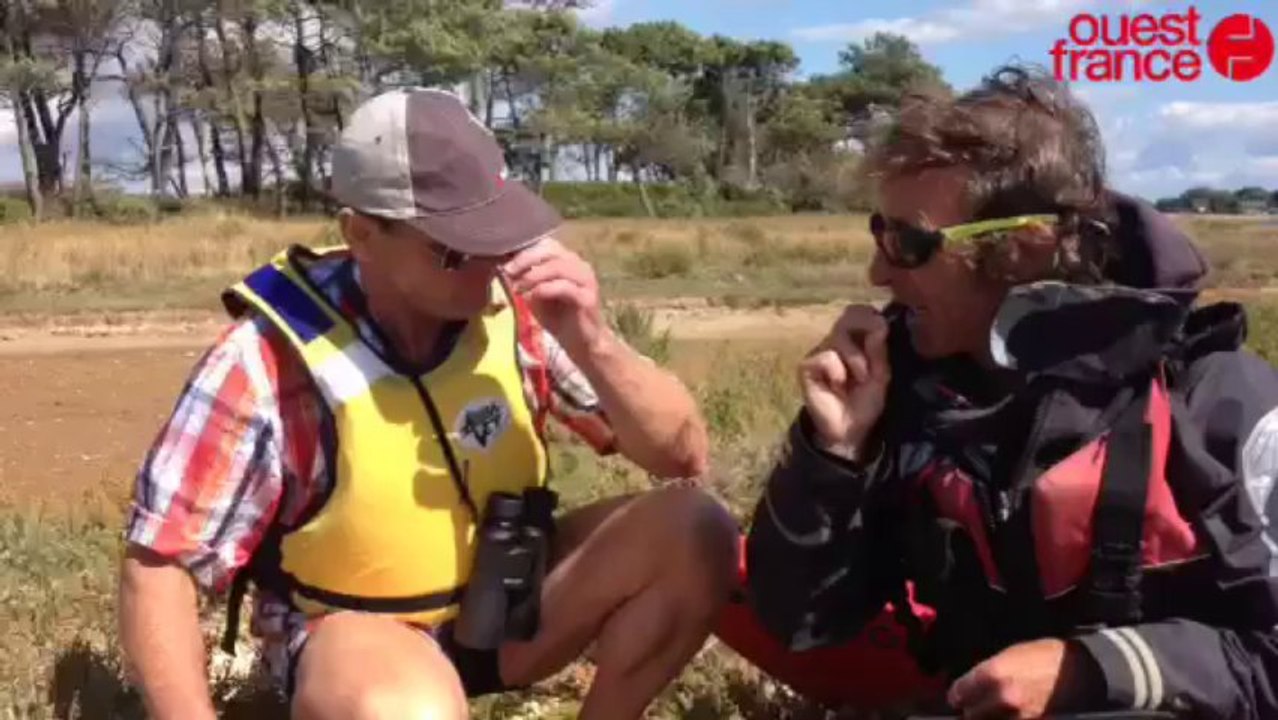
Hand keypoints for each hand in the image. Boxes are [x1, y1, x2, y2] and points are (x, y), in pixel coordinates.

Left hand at [503, 237, 605, 356]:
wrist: (580, 342)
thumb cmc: (557, 317)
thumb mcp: (535, 295)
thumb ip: (524, 280)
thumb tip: (504, 268)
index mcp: (568, 261)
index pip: (546, 245)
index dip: (524, 251)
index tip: (505, 264)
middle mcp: (580, 265)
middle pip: (551, 251)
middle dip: (526, 260)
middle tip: (508, 272)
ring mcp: (586, 281)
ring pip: (558, 267)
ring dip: (533, 276)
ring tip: (518, 287)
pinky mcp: (588, 298)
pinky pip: (564, 287)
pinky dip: (544, 290)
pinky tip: (530, 297)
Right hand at [798, 304, 889, 458]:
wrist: (849, 429)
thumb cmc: (865, 401)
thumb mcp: (881, 375)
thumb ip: (878, 350)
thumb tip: (880, 325)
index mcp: (855, 339)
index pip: (859, 311)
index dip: (871, 316)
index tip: (882, 331)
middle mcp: (835, 340)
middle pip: (848, 315)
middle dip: (866, 331)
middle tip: (875, 354)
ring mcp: (819, 351)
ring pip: (839, 337)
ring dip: (856, 360)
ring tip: (858, 380)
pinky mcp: (807, 365)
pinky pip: (826, 357)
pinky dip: (838, 372)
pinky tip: (837, 386)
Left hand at [947, 638, 1101, 718]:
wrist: (1082, 671)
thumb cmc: (1045, 657)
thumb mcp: (1009, 655)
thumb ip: (985, 674)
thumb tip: (967, 688)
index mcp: (993, 675)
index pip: (959, 694)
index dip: (958, 695)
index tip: (959, 696)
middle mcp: (1003, 698)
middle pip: (972, 715)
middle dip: (972, 710)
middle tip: (976, 705)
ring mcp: (1020, 716)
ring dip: (990, 718)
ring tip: (995, 711)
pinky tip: (1011, 714)